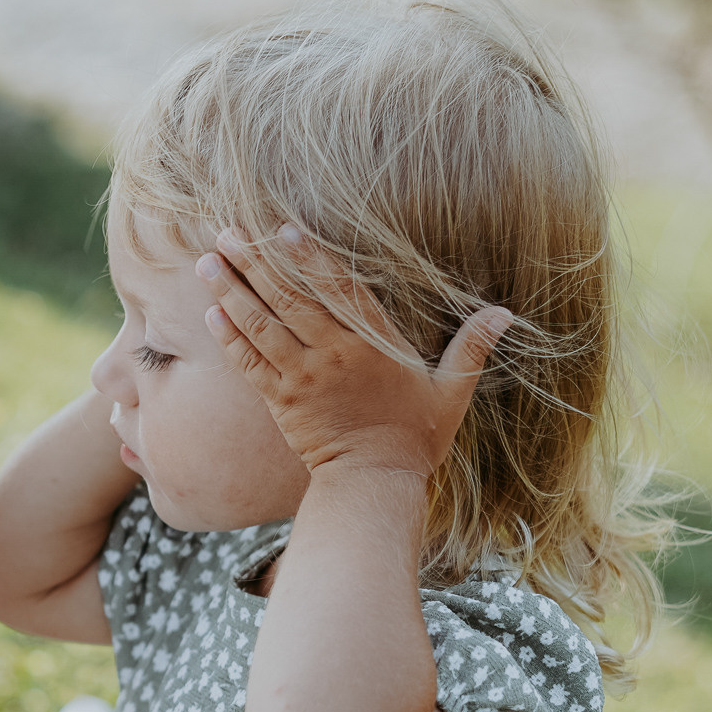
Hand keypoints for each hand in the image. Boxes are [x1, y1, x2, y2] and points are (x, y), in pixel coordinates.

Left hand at [197, 226, 510, 479]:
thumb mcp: (452, 391)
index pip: (336, 287)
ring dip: (231, 291)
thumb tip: (505, 314)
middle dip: (254, 262)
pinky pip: (249, 364)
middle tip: (227, 231)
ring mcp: (301, 377)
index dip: (308, 255)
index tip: (281, 228)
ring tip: (207, 261)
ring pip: (260, 325)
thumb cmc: (416, 436)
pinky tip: (210, 313)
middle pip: (287, 297)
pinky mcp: (280, 401)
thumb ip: (472, 347)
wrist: (374, 483)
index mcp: (371, 343)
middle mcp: (331, 354)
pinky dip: (229, 338)